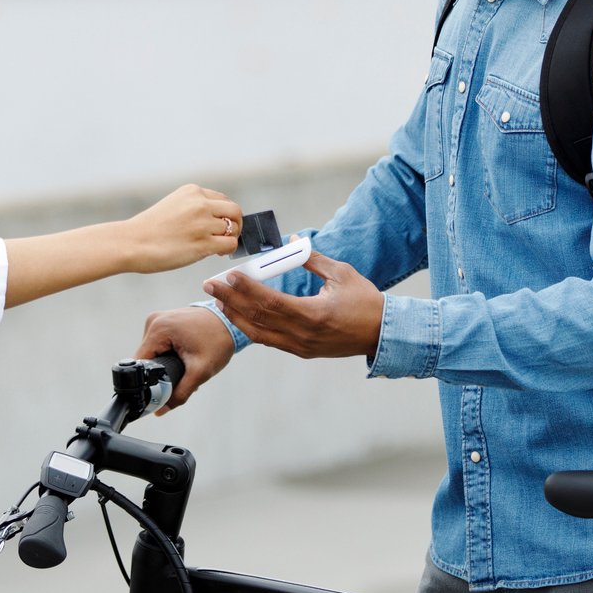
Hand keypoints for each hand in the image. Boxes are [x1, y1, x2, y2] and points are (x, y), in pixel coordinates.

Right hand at [123, 185, 242, 272]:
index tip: (220, 225)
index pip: (223, 200)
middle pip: (235, 211)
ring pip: (234, 228)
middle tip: (228, 236)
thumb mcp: (173, 206)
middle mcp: (200, 204)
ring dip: (230, 238)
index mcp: (192, 192)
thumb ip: (194, 208)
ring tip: (218, 247)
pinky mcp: (203, 243)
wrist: (131, 243)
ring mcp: (202, 223)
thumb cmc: (148, 230)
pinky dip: (228, 250)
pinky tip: (217, 253)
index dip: (225, 214)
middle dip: (236, 224)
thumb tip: (216, 222)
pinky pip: (230, 244)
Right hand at [136, 307, 235, 412]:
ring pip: (152, 353)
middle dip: (161, 372)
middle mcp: (154, 321)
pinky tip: (184, 357)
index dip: (147, 381)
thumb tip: (160, 410)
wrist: (230, 323)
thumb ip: (180, 393)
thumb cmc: (218, 342)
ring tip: (186, 365)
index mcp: (158, 329)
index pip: (140, 363)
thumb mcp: (200, 371)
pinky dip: (168, 354)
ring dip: (165, 364)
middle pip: (145, 359)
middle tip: (182, 376)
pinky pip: (158, 344)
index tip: (160, 391)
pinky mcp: (164, 322)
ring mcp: (158, 319)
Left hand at [203, 248, 382, 359]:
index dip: (246, 288)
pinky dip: (251, 327)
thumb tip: (292, 241)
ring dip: (236, 316)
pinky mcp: (301, 351)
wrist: (382, 334)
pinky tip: (238, 316)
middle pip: (257, 317)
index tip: (229, 275)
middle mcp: (302, 334)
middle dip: (230, 300)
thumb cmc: (365, 301)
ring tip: (218, 300)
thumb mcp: (342, 274)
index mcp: (313, 313)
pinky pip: (269, 340)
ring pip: (258, 333)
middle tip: (210, 285)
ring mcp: (300, 346)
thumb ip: (313, 258)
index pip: (269, 301)